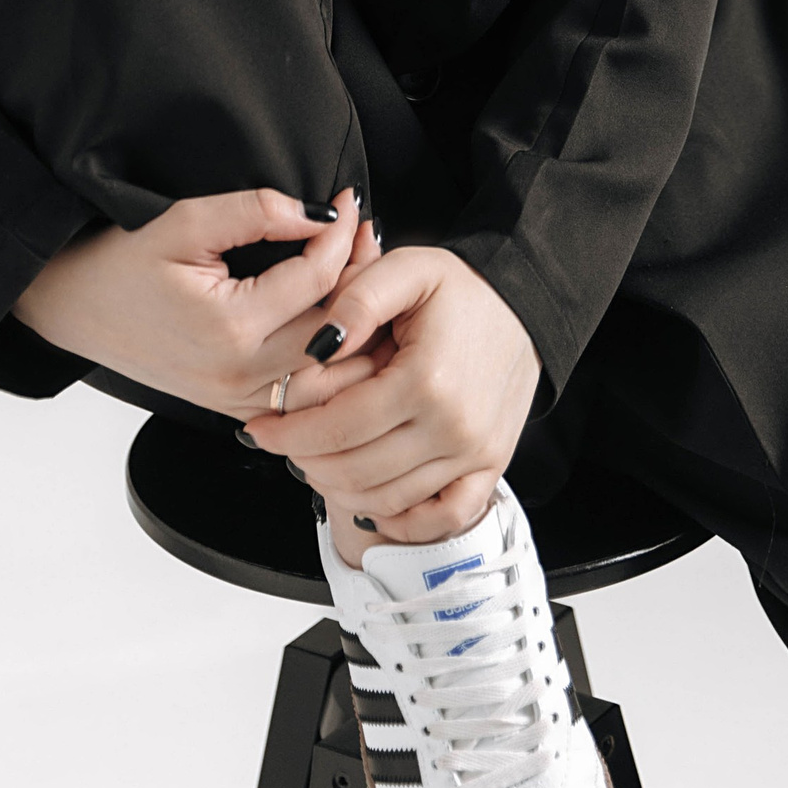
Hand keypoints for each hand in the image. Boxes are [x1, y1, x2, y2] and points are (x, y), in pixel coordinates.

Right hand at [14, 188, 384, 419]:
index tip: (350, 202)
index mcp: (228, 329)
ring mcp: (239, 401)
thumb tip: (321, 215)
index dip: (342, 234)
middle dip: (363, 277)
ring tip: (364, 275)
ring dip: (356, 326)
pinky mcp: (235, 409)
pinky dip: (332, 363)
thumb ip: (257, 212)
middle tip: (370, 235)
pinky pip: (305, 398)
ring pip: (331, 375)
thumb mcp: (184, 222)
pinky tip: (340, 321)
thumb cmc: (123, 263)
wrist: (75, 308)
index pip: (318, 279)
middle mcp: (239, 375)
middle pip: (336, 330)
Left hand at [240, 246, 540, 541]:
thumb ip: (356, 299)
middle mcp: (453, 427)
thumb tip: (316, 346)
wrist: (527, 304)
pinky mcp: (489, 467)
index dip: (289, 433)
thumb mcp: (407, 267)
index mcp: (425, 379)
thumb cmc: (463, 288)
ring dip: (340, 489)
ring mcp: (474, 453)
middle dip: (306, 461)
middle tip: (282, 443)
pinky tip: (372, 500)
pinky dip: (402, 520)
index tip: (260, 426)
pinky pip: (442, 517)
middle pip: (356, 471)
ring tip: (316, 462)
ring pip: (388, 499)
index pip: (338, 429)